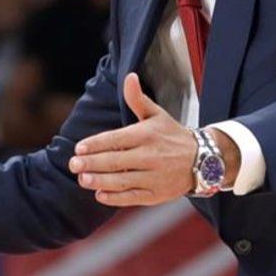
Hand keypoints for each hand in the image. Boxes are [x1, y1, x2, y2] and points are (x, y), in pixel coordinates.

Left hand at [68, 73, 239, 206]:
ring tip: (82, 179)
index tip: (79, 148)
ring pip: (122, 180)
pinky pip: (132, 197)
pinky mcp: (156, 195)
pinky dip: (115, 198)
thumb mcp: (156, 114)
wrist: (201, 160)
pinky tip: (99, 195)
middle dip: (92, 163)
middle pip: (116, 161)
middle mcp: (151, 156)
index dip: (96, 144)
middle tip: (73, 165)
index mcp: (147, 135)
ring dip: (100, 181)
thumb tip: (129, 77)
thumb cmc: (172, 135)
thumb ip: (137, 99)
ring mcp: (154, 177)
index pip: (116, 139)